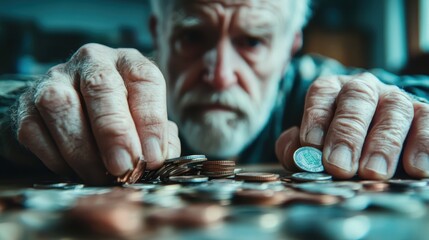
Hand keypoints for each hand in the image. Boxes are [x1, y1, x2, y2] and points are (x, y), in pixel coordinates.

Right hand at [15, 43, 180, 183]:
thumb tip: (159, 158)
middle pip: (101, 86)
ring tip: (102, 177)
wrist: (71, 112)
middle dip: (114, 132)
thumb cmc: (119, 117)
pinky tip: (75, 172)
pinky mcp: (27, 104)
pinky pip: (36, 131)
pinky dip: (57, 158)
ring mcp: (55, 79)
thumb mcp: (146, 122)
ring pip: (62, 106)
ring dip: (84, 151)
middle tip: (124, 167)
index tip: (154, 156)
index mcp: (128, 63)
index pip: (145, 80)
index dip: (151, 120)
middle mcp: (92, 62)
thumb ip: (161, 137)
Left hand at [276, 73, 428, 178]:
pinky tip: (417, 169)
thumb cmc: (333, 145)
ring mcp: (396, 100)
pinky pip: (428, 122)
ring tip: (372, 173)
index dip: (316, 117)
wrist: (371, 144)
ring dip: (383, 143)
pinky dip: (424, 144)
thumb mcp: (310, 145)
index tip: (310, 145)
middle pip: (358, 98)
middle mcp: (365, 89)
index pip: (322, 92)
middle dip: (347, 133)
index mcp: (332, 91)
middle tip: (339, 166)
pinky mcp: (424, 114)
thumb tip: (296, 156)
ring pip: (394, 110)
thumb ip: (295, 148)